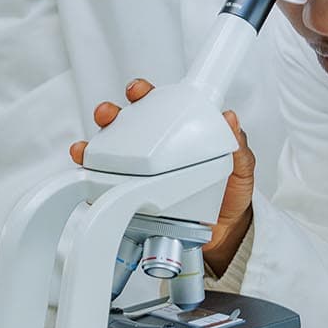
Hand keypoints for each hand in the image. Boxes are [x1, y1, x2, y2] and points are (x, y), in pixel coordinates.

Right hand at [71, 80, 255, 272]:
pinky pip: (106, 186)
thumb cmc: (230, 195)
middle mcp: (154, 150)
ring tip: (88, 148)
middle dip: (110, 114)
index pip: (156, 106)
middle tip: (109, 115)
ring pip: (109, 151)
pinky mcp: (130, 198)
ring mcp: (139, 174)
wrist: (225, 236)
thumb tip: (230, 118)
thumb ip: (238, 145)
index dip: (143, 93)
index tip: (138, 91)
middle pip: (124, 124)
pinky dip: (91, 180)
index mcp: (177, 134)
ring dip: (94, 144)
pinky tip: (86, 177)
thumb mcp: (241, 168)